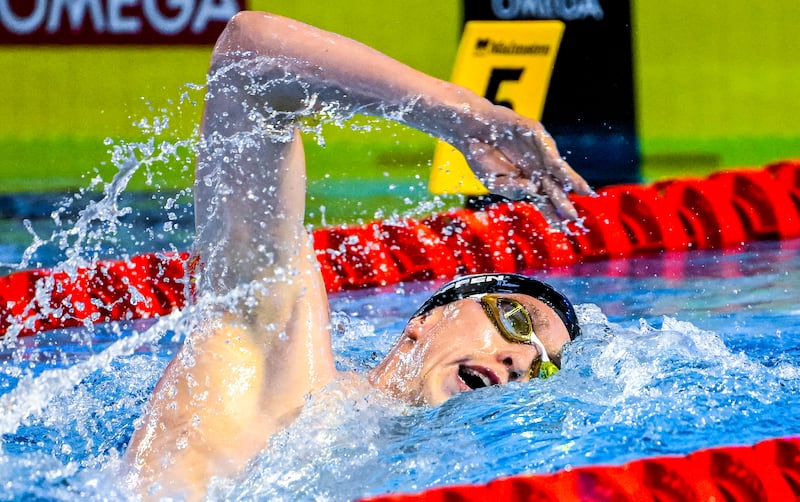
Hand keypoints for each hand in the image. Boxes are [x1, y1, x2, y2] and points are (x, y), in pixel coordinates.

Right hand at [454, 103, 591, 222]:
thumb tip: (533, 190)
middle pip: (554, 188)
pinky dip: (550, 156)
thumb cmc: (481, 157)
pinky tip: (557, 166)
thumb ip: (513, 188)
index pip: (544, 201)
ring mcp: (538, 151)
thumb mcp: (494, 180)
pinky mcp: (535, 132)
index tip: (561, 230)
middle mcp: (537, 168)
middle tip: (573, 217)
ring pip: (557, 167)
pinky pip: (545, 146)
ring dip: (570, 179)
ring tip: (584, 191)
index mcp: (527, 182)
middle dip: (563, 202)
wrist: (470, 131)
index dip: (552, 215)